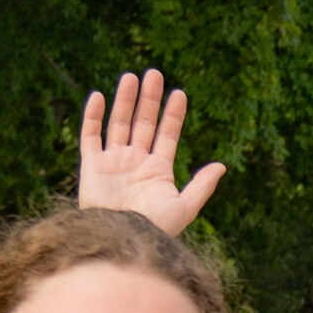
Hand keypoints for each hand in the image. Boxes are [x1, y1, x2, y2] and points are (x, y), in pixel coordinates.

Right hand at [75, 69, 227, 234]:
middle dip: (150, 99)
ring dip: (125, 101)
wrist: (121, 239)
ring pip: (119, 124)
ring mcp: (113, 162)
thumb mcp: (184, 208)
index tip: (179, 93)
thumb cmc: (154, 228)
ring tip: (131, 77)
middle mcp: (135, 162)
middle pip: (143, 123)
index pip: (167, 135)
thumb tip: (222, 165)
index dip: (173, 115)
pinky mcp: (91, 166)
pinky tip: (99, 96)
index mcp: (158, 170)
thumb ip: (202, 186)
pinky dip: (93, 116)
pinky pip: (91, 136)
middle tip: (155, 73)